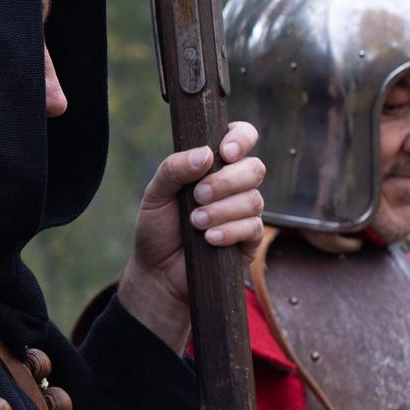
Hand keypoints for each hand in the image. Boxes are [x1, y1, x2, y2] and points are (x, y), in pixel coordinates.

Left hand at [116, 122, 265, 351]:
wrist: (158, 272)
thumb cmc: (157, 228)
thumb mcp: (155, 195)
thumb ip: (174, 169)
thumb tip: (206, 154)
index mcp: (213, 166)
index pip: (241, 137)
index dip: (241, 138)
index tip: (225, 152)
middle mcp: (234, 186)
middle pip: (254, 168)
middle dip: (227, 181)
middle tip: (198, 195)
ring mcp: (244, 212)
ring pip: (254, 198)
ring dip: (222, 210)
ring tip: (195, 223)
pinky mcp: (250, 240)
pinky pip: (253, 227)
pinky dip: (229, 231)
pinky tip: (209, 239)